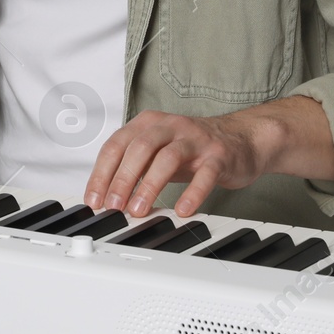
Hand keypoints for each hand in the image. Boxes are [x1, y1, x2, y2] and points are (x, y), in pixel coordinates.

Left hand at [83, 108, 270, 218]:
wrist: (239, 138)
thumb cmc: (191, 148)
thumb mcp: (156, 152)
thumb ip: (133, 169)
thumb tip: (107, 197)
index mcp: (148, 123)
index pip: (116, 145)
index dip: (102, 173)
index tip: (94, 199)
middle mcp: (169, 126)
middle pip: (138, 148)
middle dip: (122, 179)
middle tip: (113, 207)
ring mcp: (195, 139)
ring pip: (167, 158)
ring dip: (149, 186)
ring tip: (139, 210)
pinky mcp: (218, 155)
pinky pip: (205, 173)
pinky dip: (192, 193)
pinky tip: (183, 210)